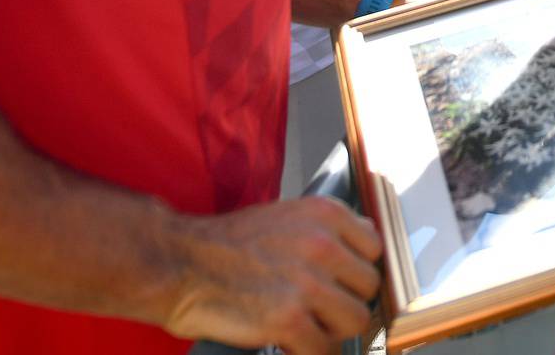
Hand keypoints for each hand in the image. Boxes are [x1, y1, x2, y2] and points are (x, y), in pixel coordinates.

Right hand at [162, 196, 381, 352]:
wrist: (179, 264)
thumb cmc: (228, 244)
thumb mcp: (286, 217)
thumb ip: (326, 233)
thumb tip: (362, 257)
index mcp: (325, 214)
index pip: (374, 249)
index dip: (357, 271)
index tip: (343, 283)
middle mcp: (322, 245)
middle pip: (368, 288)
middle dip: (345, 302)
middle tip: (319, 309)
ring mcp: (307, 283)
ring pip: (354, 320)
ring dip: (331, 329)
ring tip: (306, 326)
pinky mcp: (289, 319)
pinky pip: (324, 349)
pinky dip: (309, 352)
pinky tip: (289, 344)